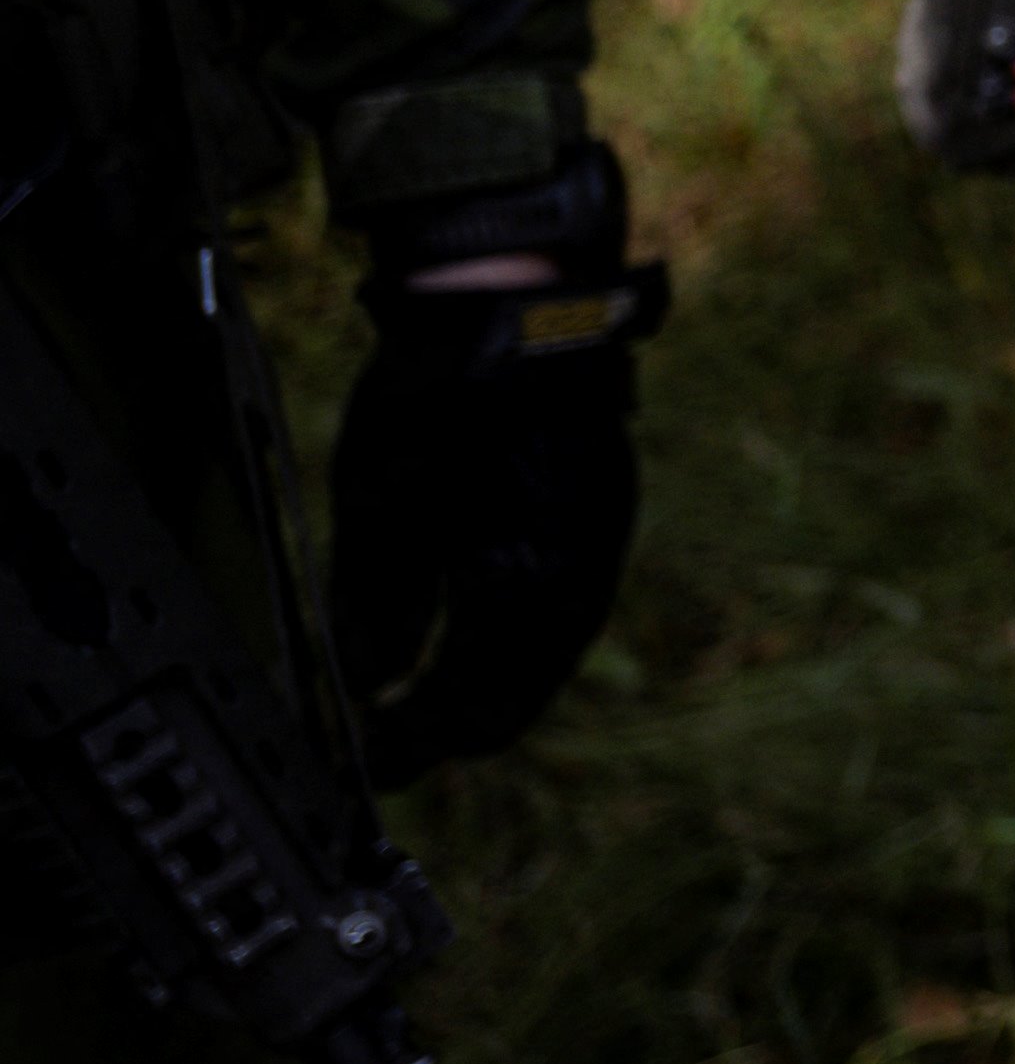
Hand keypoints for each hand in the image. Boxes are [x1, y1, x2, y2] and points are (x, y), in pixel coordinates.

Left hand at [328, 194, 667, 785]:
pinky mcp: (598, 508)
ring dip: (487, 680)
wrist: (521, 301)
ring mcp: (598, 542)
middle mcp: (578, 580)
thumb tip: (368, 687)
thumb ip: (376, 611)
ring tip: (425, 687)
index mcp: (526, 593)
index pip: (470, 713)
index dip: (411, 747)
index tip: (366, 761)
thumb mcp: (379, 511)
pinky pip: (563, 603)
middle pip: (517, 694)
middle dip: (450, 723)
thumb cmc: (444, 400)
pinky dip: (516, 633)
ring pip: (545, 652)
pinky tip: (478, 621)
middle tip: (389, 736)